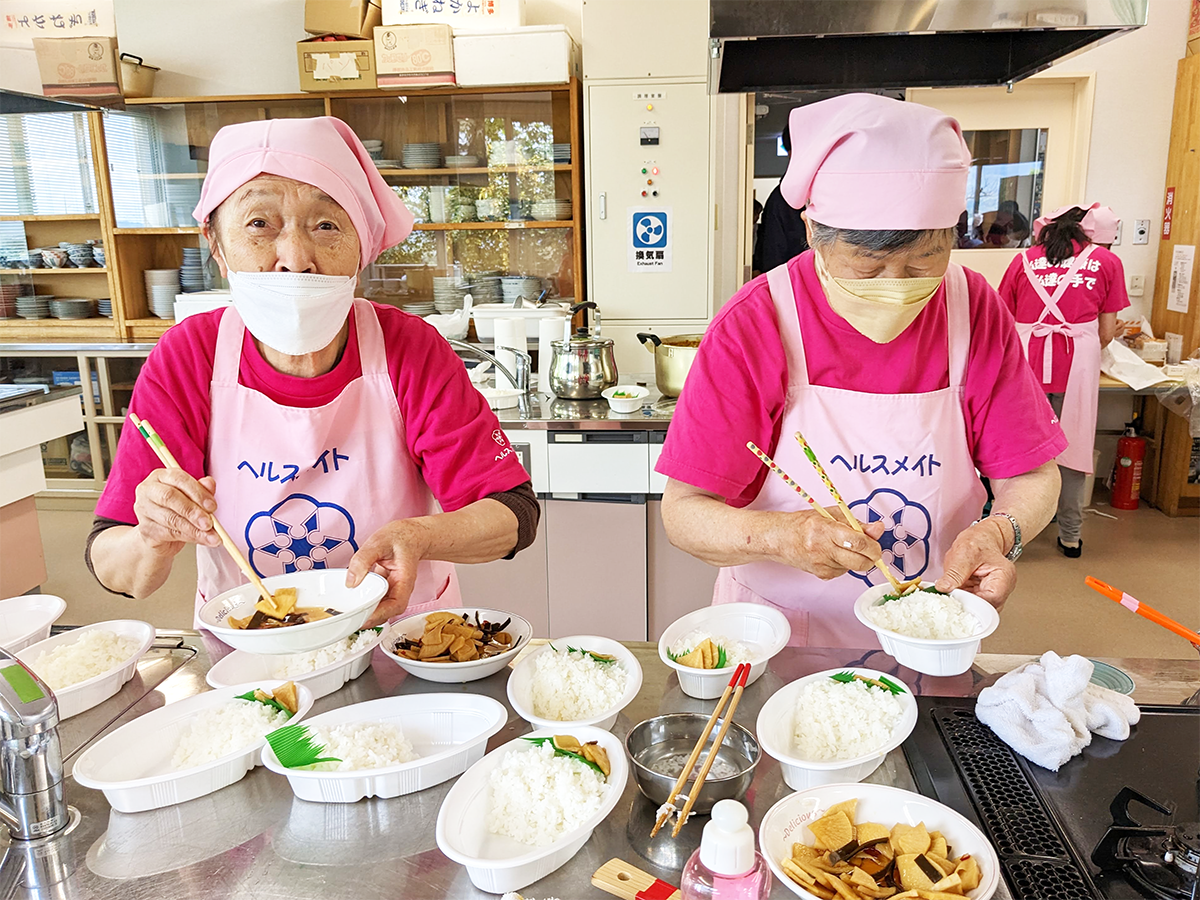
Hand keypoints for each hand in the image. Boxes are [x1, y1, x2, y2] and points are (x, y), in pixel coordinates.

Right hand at [133, 469, 219, 553]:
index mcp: (160, 476)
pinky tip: (202, 539)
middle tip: (209, 523)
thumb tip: (210, 482)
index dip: (197, 492)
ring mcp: (144, 510)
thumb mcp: (191, 497)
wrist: (159, 535)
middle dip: (192, 511)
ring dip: (194, 528)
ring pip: (170, 518)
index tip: (212, 506)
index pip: (178, 478)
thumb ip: (201, 489)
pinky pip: (169, 533)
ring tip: (211, 536)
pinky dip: (189, 537)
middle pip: (170, 497)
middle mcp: (148, 490)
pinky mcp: (145, 529)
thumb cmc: (177, 509)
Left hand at [346, 519, 430, 625]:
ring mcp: (393, 590)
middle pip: (388, 612)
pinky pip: (377, 601)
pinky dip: (365, 604)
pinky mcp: (385, 589)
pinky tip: (352, 602)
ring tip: (347, 614)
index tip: (363, 617)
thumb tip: (351, 582)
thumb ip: (363, 559)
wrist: (410, 535)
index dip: (380, 615)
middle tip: (348, 619)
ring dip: (366, 614)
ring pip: (382, 610)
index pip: (396, 605)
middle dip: (369, 619)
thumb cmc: (401, 537)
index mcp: (404, 580)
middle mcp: (401, 589)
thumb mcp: (379, 542)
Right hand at [769, 508, 885, 579]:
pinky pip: (844, 572)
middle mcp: (823, 549)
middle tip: (869, 549)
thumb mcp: (832, 515)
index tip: (876, 545)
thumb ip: (857, 524)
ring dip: (855, 559)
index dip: (873, 546)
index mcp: (826, 530)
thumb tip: (879, 529)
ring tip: (842, 547)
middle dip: (870, 557)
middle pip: (860, 562)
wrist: (780, 539)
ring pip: (854, 567)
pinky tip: (832, 554)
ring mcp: (822, 565)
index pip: (858, 542)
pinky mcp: (821, 575)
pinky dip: (844, 564)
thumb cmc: (804, 524)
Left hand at [935, 519, 1015, 608]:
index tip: (955, 598)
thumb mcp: (964, 553)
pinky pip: (970, 603)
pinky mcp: (981, 595)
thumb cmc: (979, 542)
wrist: (981, 538)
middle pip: (985, 609)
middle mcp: (1001, 589)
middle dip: (965, 605)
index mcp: (1004, 577)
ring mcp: (991, 593)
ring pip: (977, 609)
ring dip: (961, 603)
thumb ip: (955, 573)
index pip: (991, 600)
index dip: (972, 602)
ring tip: (949, 594)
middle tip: (948, 598)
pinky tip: (951, 594)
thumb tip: (943, 588)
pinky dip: (959, 600)